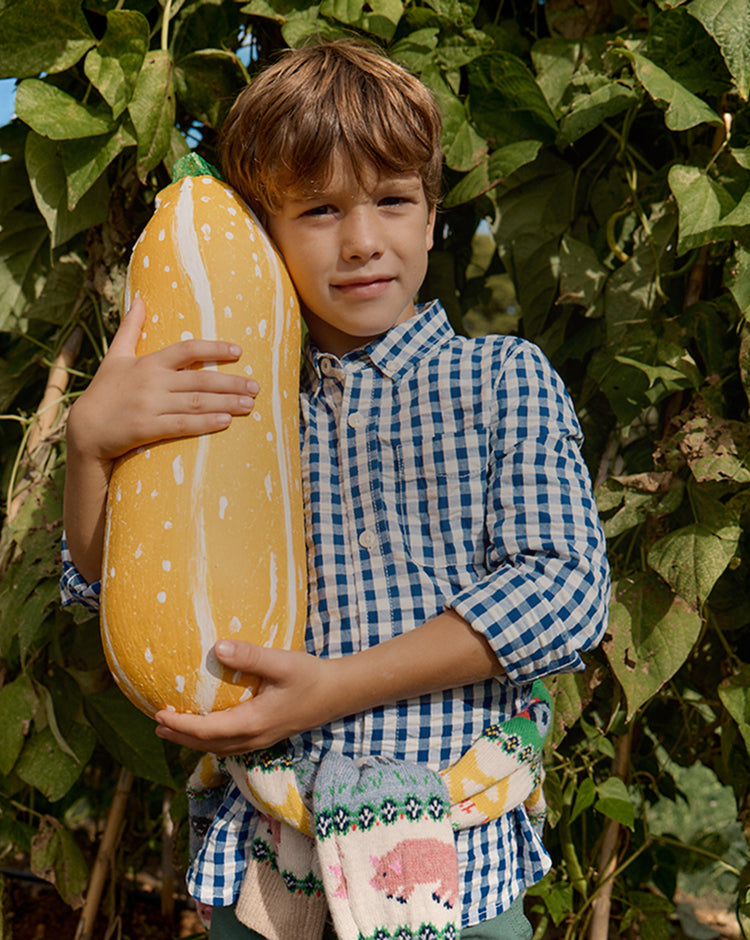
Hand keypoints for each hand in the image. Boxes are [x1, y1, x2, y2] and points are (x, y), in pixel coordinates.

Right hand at [68, 296, 259, 463]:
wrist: (84, 430)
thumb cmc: (104, 392)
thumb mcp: (115, 357)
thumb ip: (131, 328)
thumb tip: (140, 299)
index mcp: (148, 362)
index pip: (187, 349)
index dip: (214, 348)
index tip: (238, 350)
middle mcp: (151, 381)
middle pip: (199, 379)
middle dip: (230, 383)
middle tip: (256, 387)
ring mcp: (149, 405)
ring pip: (196, 402)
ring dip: (226, 403)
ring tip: (249, 405)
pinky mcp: (146, 428)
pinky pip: (182, 425)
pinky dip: (205, 423)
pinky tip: (226, 422)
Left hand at [154, 640, 341, 754]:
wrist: (340, 693)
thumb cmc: (312, 676)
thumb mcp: (282, 662)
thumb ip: (250, 656)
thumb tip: (217, 648)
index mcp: (253, 722)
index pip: (207, 730)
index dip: (180, 725)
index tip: (158, 715)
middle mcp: (254, 737)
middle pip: (208, 745)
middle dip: (180, 737)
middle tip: (157, 725)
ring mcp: (262, 740)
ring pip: (219, 748)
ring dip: (194, 741)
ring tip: (174, 730)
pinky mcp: (267, 736)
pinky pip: (231, 746)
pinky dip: (212, 741)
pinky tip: (209, 729)